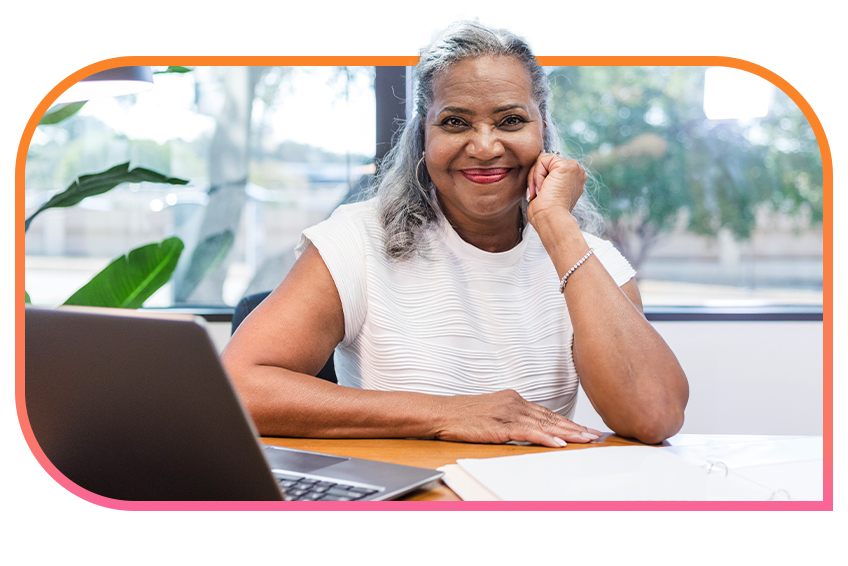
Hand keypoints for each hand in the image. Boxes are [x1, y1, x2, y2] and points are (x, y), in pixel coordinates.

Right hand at [435, 389, 602, 447]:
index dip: (568, 422)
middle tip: (595, 436)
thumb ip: (512, 419)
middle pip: (552, 417)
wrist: (442, 412)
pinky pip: (528, 432)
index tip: (586, 430)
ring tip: (586, 440)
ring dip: (568, 433)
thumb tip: (530, 430)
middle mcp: (515, 402)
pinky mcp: (500, 424)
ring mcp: (509, 412)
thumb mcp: (493, 413)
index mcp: (514, 399)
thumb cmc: (463, 416)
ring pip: (545, 423)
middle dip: (576, 428)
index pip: (547, 412)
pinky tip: (559, 444)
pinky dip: (546, 437)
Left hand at [525, 152, 586, 227]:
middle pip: (546, 163)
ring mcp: (574, 168)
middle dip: (536, 178)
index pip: (550, 169)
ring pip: (542, 161)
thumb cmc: (546, 214)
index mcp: (574, 180)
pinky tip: (543, 187)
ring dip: (536, 178)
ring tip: (541, 192)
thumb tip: (540, 177)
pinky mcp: (567, 165)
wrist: (551, 220)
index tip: (540, 196)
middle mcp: (576, 173)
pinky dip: (537, 175)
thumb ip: (547, 181)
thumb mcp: (548, 194)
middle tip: (539, 194)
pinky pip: (541, 160)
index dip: (540, 181)